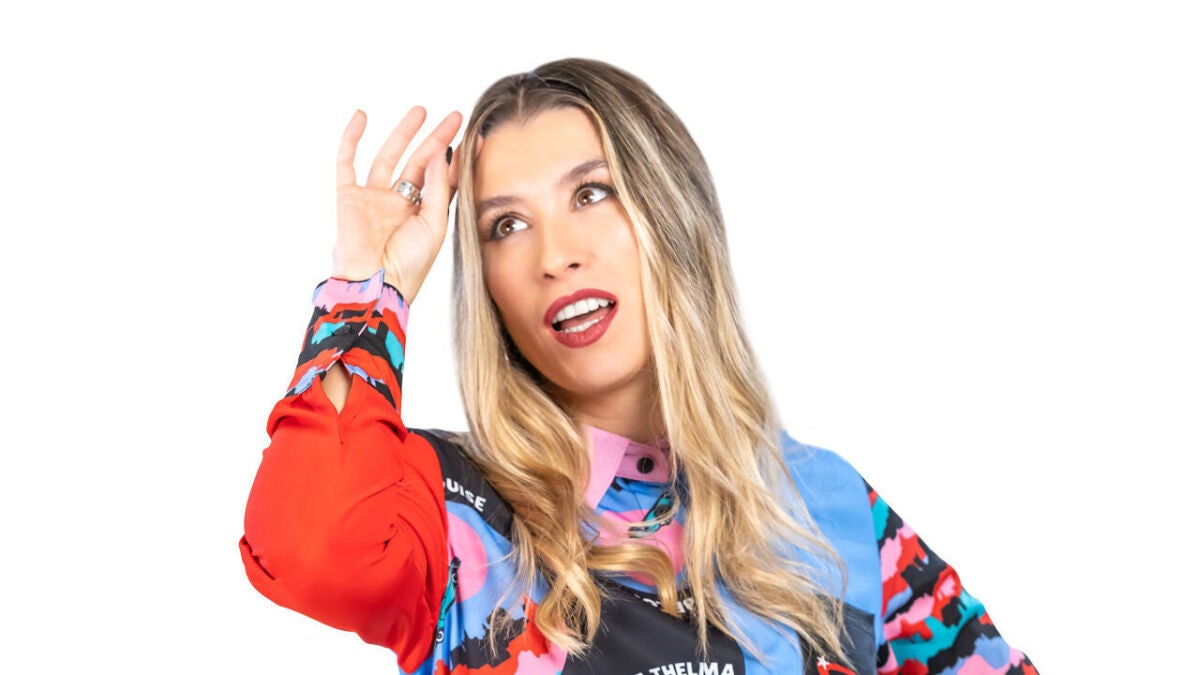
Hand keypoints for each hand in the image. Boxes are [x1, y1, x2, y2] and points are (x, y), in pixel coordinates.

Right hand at [332, 107, 462, 302]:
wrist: (376, 284)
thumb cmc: (409, 264)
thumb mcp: (434, 224)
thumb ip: (439, 187)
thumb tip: (442, 152)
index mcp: (423, 214)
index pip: (443, 179)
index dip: (458, 159)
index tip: (476, 137)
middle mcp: (399, 204)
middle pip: (420, 163)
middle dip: (436, 139)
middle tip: (454, 116)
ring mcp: (374, 199)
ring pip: (389, 157)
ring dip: (404, 133)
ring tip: (421, 110)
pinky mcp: (349, 198)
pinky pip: (347, 163)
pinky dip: (352, 139)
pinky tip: (362, 116)